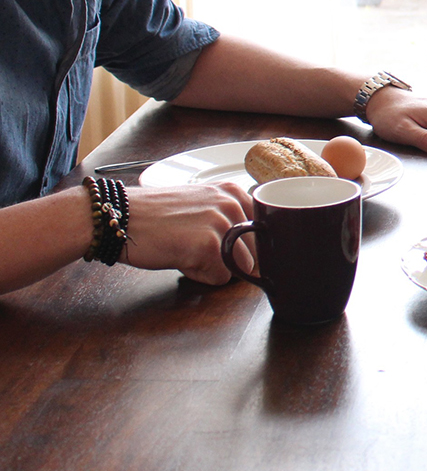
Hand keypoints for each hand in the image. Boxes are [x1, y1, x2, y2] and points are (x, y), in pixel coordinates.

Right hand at [123, 183, 253, 284]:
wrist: (118, 217)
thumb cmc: (155, 217)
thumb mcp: (201, 207)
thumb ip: (229, 221)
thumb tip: (257, 251)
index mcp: (234, 192)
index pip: (264, 231)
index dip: (250, 248)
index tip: (232, 251)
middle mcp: (232, 204)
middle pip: (257, 252)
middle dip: (231, 261)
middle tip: (197, 249)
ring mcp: (221, 223)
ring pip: (242, 266)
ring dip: (215, 269)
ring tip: (187, 252)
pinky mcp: (208, 245)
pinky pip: (220, 278)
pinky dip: (200, 275)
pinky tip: (179, 258)